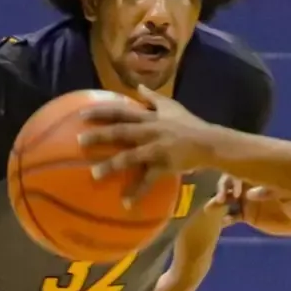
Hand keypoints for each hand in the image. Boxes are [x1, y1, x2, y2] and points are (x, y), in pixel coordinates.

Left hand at [78, 86, 220, 205]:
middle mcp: (150, 131)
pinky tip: (126, 203)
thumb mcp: (172, 106)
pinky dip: (137, 192)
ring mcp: (157, 149)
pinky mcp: (165, 166)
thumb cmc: (190, 124)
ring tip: (94, 174)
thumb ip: (153, 97)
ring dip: (111, 165)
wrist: (210, 143)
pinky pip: (149, 180)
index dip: (101, 112)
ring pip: (131, 157)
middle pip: (121, 131)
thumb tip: (139, 87)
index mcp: (150, 117)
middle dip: (100, 135)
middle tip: (80, 141)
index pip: (121, 111)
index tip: (81, 115)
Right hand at [212, 177, 290, 237]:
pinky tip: (224, 222)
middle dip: (222, 189)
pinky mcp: (246, 215)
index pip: (240, 171)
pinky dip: (226, 218)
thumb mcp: (288, 195)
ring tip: (211, 208)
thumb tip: (250, 194)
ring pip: (227, 199)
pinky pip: (232, 216)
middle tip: (220, 199)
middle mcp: (248, 186)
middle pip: (228, 183)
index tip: (235, 191)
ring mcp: (245, 201)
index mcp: (258, 176)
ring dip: (218, 202)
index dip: (234, 179)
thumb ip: (271, 192)